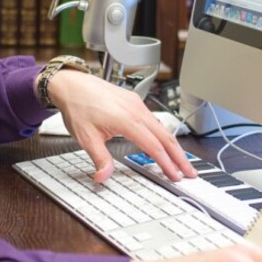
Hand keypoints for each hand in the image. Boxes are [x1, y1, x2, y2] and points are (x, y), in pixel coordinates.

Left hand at [46, 70, 196, 181]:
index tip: (175, 176)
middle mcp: (136, 110)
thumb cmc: (78, 106)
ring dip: (173, 146)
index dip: (167, 164)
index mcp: (126, 119)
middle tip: (190, 172)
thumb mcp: (85, 137)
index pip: (153, 146)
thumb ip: (99, 158)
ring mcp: (137, 104)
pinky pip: (154, 120)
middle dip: (180, 157)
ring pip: (162, 127)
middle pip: (166, 137)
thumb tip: (104, 177)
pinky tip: (163, 144)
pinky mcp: (134, 101)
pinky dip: (163, 135)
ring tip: (180, 161)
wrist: (71, 84)